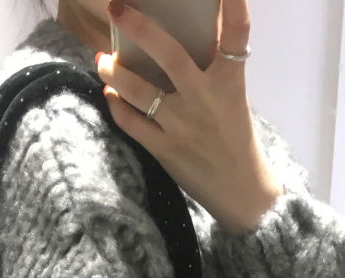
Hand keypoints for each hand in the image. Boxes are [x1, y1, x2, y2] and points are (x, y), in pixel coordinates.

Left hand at [95, 0, 283, 233]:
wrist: (242, 193)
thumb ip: (213, 68)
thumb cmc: (235, 138)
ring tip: (102, 60)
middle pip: (170, 55)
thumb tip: (179, 37)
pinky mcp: (166, 150)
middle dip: (139, 28)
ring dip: (114, 72)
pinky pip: (132, 123)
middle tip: (116, 9)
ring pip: (139, 91)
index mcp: (229, 83)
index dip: (234, 5)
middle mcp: (205, 100)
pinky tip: (110, 95)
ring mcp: (183, 127)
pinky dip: (116, 107)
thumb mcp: (232, 98)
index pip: (236, 35)